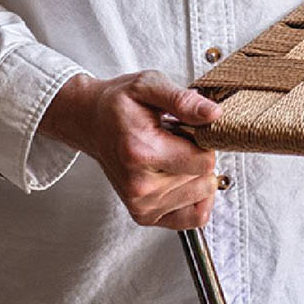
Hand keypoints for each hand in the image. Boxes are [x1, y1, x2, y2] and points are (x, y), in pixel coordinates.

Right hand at [41, 69, 222, 228]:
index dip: (205, 142)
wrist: (90, 123)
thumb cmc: (118, 105)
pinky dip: (194, 198)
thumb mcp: (149, 85)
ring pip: (201, 196)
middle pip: (204, 181)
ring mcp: (141, 204)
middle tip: (176, 141)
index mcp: (141, 151)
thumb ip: (182, 100)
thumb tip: (213, 115)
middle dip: (199, 158)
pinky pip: (192, 218)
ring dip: (194, 175)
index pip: (205, 162)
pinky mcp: (144, 215)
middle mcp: (140, 185)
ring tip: (170, 156)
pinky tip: (179, 177)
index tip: (188, 129)